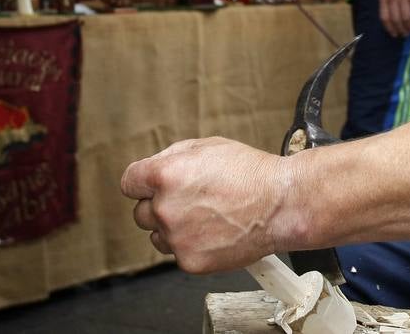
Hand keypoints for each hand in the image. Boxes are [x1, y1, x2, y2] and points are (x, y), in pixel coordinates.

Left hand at [120, 137, 287, 273]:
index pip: (129, 182)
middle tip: (190, 202)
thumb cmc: (251, 174)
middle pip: (140, 213)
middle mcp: (165, 208)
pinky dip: (193, 246)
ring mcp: (177, 238)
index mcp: (165, 175)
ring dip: (173, 229)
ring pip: (157, 236)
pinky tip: (215, 233)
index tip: (152, 187)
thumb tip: (154, 170)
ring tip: (206, 218)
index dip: (142, 183)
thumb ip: (173, 157)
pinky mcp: (190, 262)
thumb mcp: (208, 146)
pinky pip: (179, 253)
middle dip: (159, 207)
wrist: (280, 204)